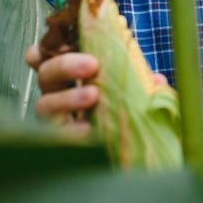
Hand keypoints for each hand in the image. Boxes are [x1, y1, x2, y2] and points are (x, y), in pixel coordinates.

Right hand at [24, 43, 169, 132]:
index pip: (48, 57)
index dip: (47, 48)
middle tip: (92, 65)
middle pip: (46, 74)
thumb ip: (142, 85)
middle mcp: (57, 97)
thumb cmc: (126, 119)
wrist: (128, 162)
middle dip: (66, 65)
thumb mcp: (135, 96)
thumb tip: (157, 81)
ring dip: (68, 97)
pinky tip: (87, 130)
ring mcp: (55, 122)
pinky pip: (55, 137)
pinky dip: (70, 132)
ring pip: (45, 104)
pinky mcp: (58, 146)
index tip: (65, 40)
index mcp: (71, 78)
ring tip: (93, 95)